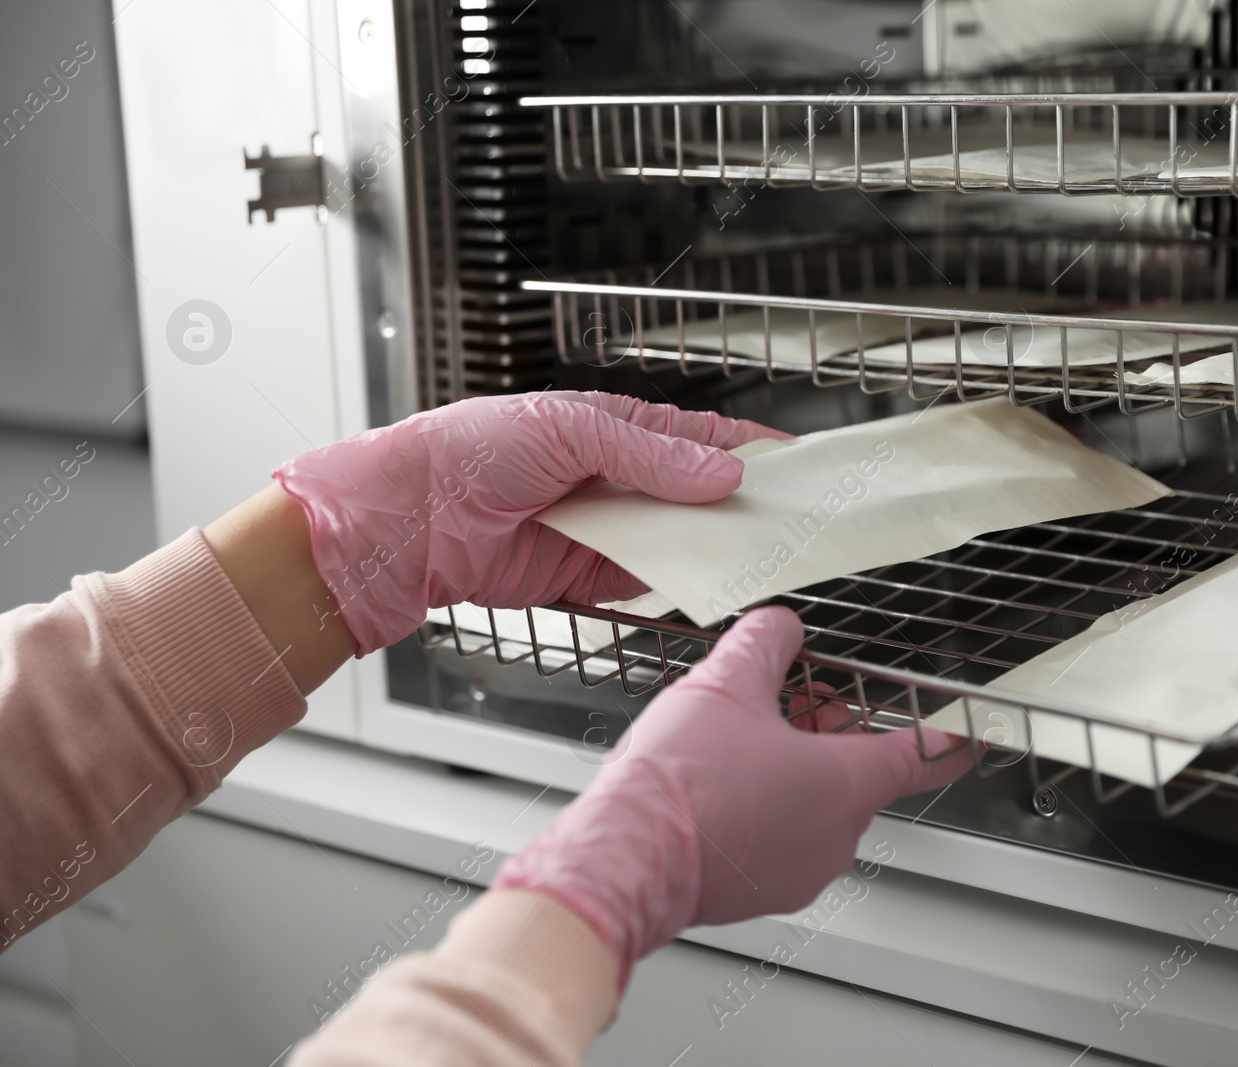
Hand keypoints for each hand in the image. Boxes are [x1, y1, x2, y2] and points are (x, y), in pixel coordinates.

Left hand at [273, 391, 785, 655]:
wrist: (409, 522)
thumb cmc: (470, 451)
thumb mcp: (571, 432)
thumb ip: (650, 455)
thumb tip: (721, 473)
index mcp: (614, 428)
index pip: (700, 435)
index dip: (749, 447)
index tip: (797, 461)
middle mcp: (615, 479)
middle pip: (697, 494)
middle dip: (741, 505)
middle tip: (792, 517)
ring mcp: (605, 530)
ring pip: (679, 540)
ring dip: (712, 546)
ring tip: (761, 551)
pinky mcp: (587, 578)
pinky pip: (646, 581)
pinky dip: (674, 584)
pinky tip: (704, 582)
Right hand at [491, 606, 973, 975]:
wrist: (625, 857)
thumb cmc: (679, 784)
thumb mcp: (726, 682)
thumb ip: (765, 642)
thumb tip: (779, 626)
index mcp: (846, 784)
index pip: (922, 756)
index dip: (948, 737)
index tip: (971, 734)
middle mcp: (835, 836)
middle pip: (856, 771)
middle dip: (826, 731)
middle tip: (786, 701)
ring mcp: (799, 872)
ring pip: (816, 806)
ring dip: (793, 768)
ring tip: (737, 739)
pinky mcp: (762, 894)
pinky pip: (782, 839)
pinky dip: (765, 807)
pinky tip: (718, 784)